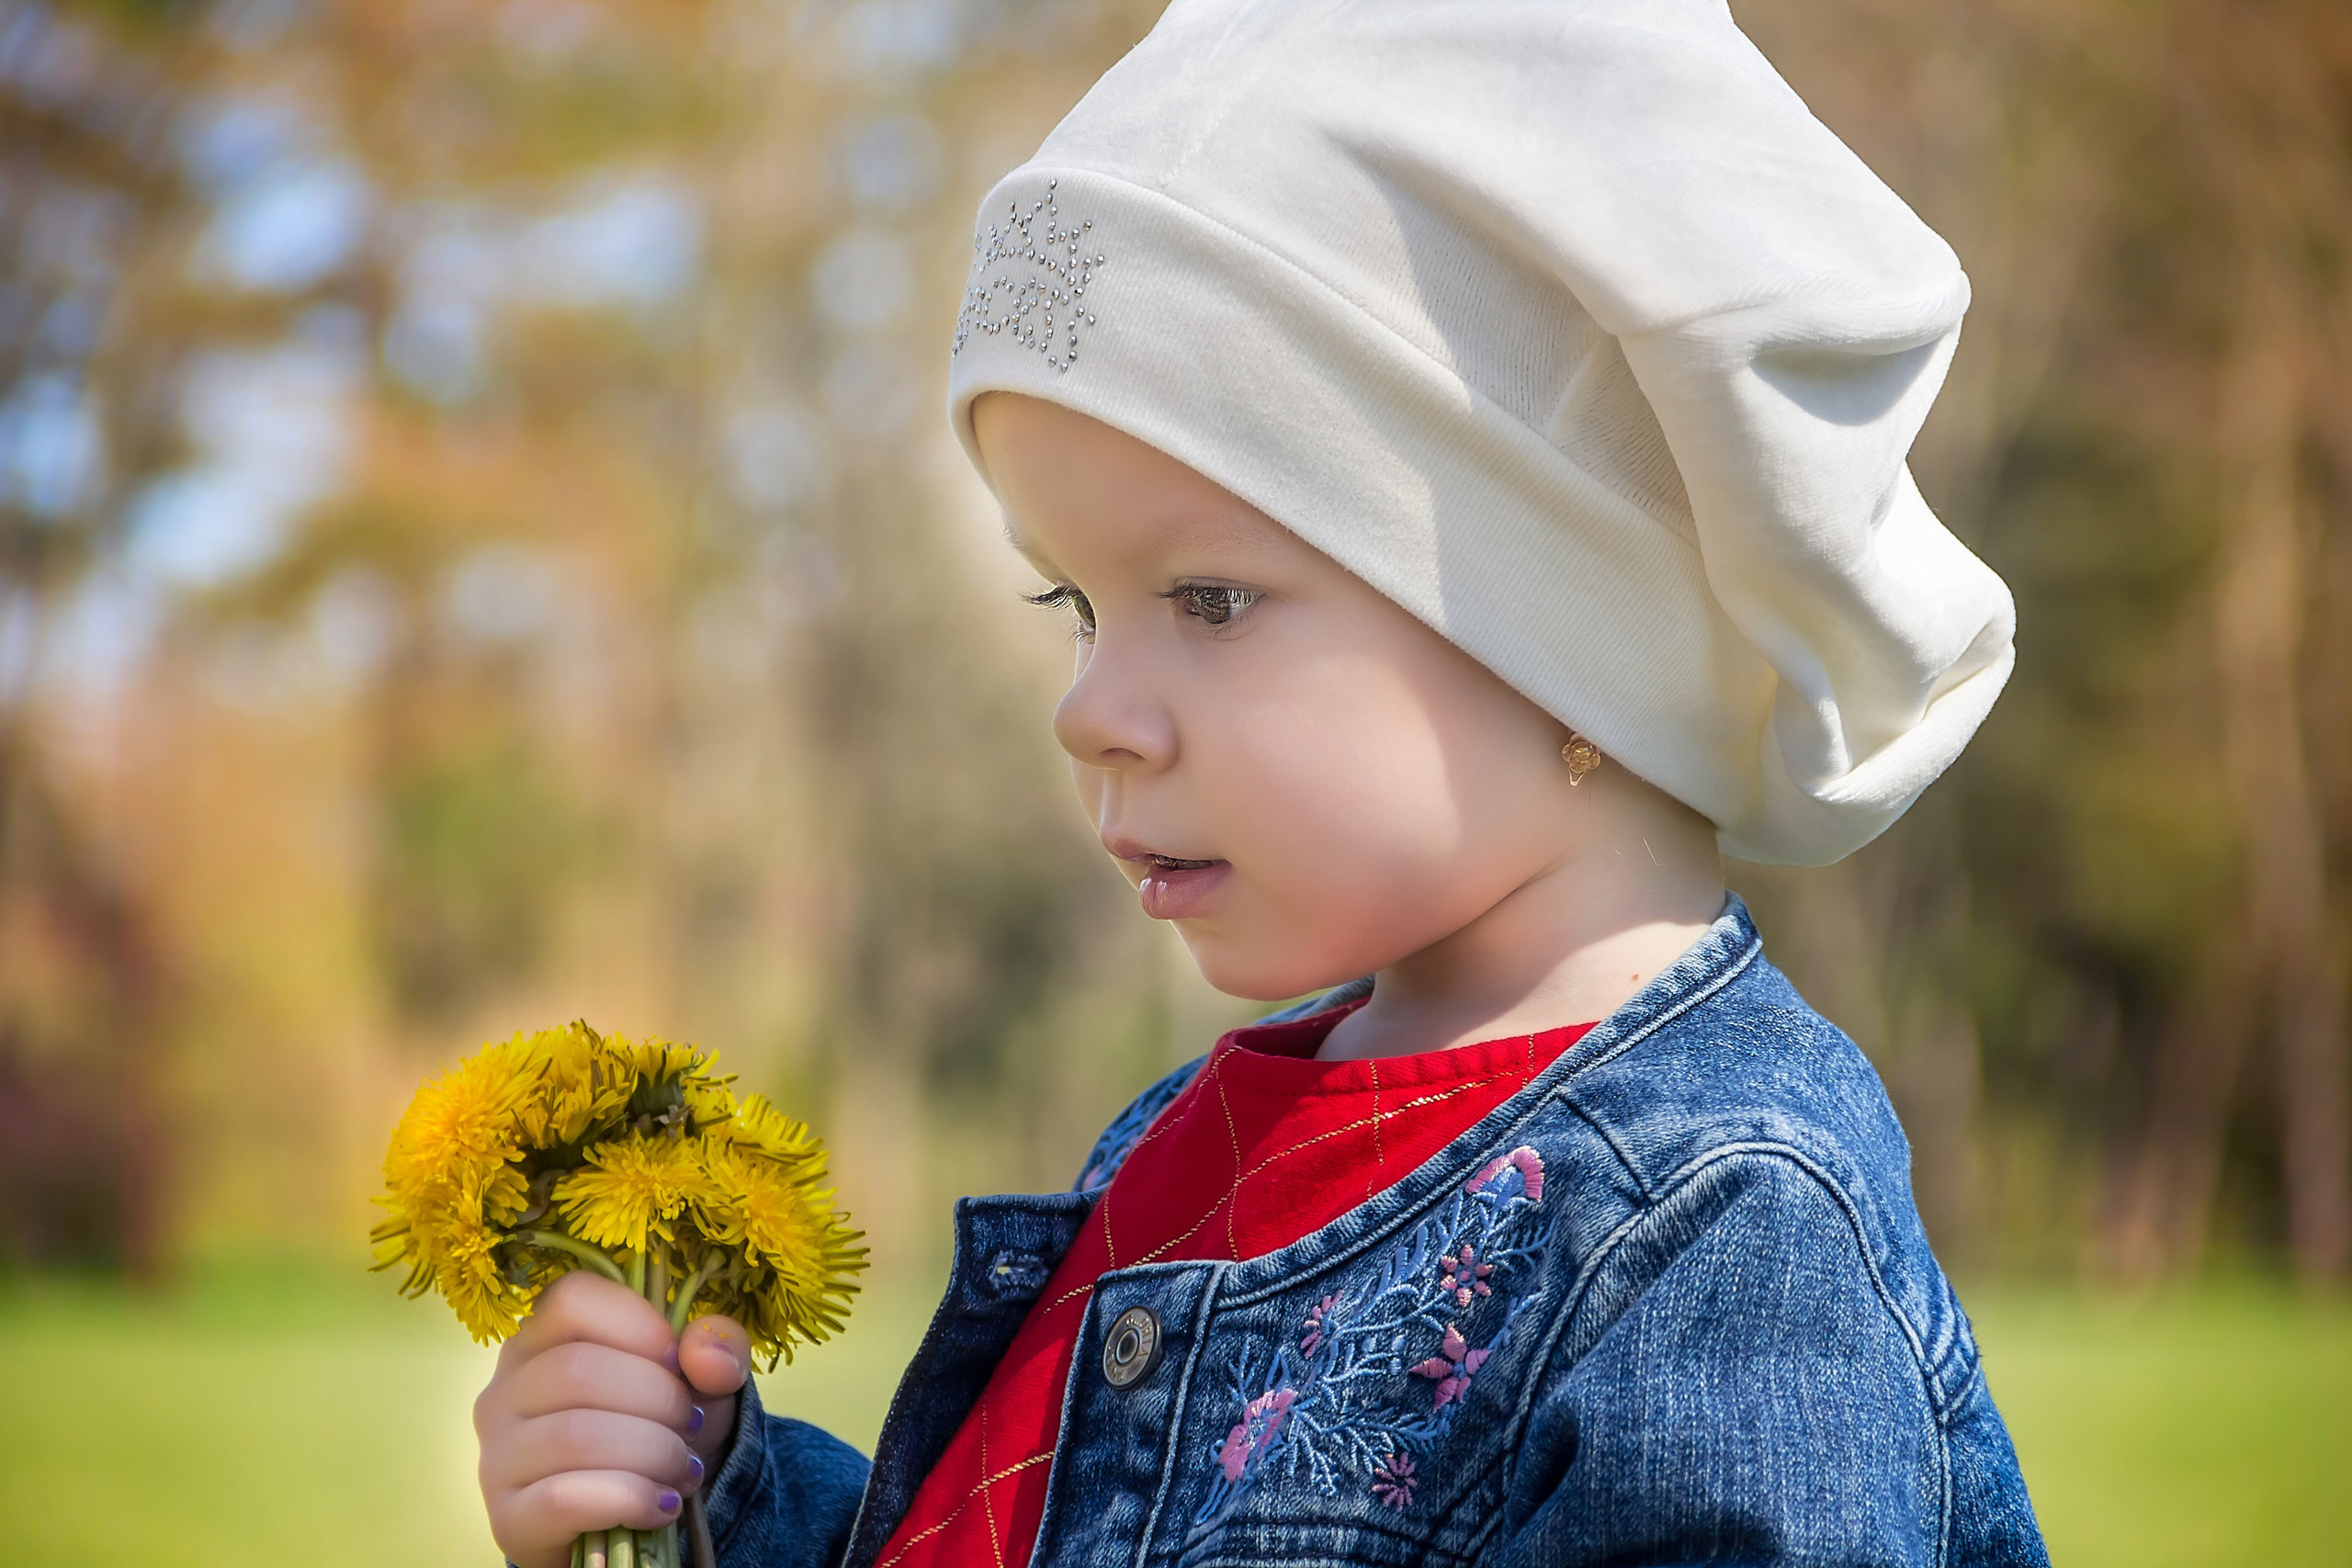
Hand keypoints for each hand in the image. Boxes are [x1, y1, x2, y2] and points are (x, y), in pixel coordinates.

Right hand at [476, 1270, 754, 1567]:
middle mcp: (505, 1390)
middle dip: (659, 1399)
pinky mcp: (508, 1517)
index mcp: (542, 1339)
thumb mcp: (700, 1380)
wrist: (632, 1522)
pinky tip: (661, 1505)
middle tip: (693, 1427)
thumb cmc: (657, 1430)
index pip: (571, 1299)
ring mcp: (498, 1456)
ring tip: (685, 1470)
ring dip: (653, 1453)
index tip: (678, 1362)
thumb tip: (706, 1359)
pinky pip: (564, 1499)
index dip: (637, 1324)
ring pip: (575, 1436)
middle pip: (579, 1370)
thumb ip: (715, 1348)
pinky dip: (630, 1499)